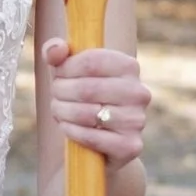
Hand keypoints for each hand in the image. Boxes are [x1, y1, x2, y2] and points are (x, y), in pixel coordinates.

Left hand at [43, 36, 149, 164]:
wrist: (99, 140)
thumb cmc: (81, 97)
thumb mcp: (68, 71)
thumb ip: (56, 52)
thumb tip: (55, 49)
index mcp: (129, 66)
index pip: (92, 60)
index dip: (66, 68)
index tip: (58, 74)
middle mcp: (139, 92)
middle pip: (87, 88)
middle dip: (61, 92)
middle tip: (55, 95)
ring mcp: (137, 120)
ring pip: (87, 114)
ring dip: (63, 112)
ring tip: (59, 111)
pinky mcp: (131, 146)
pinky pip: (92, 137)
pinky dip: (72, 131)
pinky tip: (67, 127)